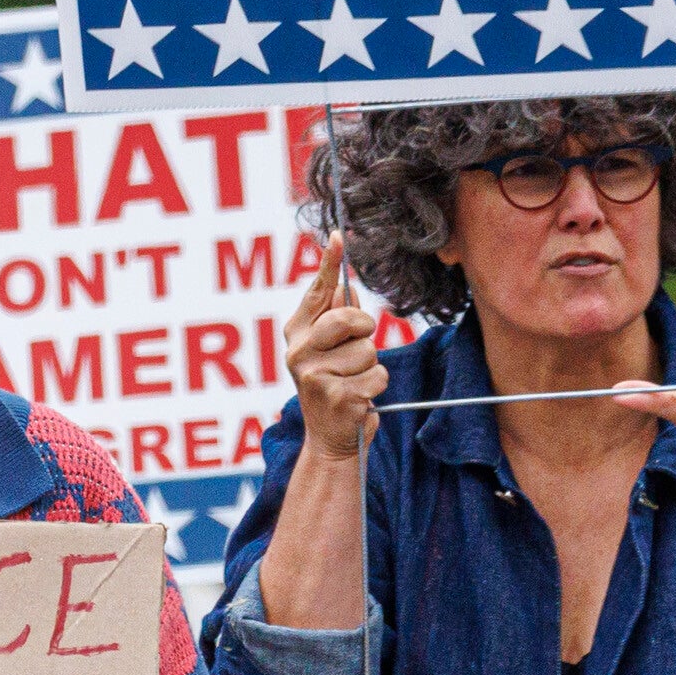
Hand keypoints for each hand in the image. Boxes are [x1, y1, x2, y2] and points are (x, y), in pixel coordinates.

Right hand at [284, 244, 383, 459]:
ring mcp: (313, 375)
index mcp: (298, 333)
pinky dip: (376, 388)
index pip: (317, 292)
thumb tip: (345, 282)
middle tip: (356, 352)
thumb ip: (336, 319)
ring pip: (368, 351)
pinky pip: (378, 376)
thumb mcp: (331, 351)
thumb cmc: (336, 385)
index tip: (338, 236)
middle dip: (365, 333)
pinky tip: (358, 399)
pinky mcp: (334, 397)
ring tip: (352, 382)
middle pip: (351, 319)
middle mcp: (298, 351)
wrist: (331, 438)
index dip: (330, 264)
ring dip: (370, 368)